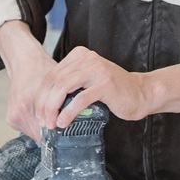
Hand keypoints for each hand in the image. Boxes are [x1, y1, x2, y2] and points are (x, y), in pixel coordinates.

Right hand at [0, 20, 57, 140]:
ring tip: (57, 123)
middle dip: (53, 133)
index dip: (59, 134)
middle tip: (66, 130)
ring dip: (45, 130)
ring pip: (34, 133)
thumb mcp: (58, 84)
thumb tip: (83, 117)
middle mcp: (19, 112)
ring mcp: (13, 116)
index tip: (69, 134)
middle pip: (40, 135)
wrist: (24, 62)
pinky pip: (28, 128)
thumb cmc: (42, 69)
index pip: (46, 132)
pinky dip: (37, 125)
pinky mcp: (11, 118)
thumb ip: (66, 101)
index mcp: (27, 103)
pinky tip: (46, 117)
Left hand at [36, 46, 156, 126]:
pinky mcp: (105, 84)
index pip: (51, 75)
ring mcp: (97, 69)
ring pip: (63, 87)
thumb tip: (44, 104)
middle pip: (55, 80)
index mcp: (79, 55)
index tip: (39, 113)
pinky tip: (63, 122)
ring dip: (53, 108)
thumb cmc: (112, 91)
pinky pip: (80, 99)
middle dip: (44, 103)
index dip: (41, 95)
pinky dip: (68, 112)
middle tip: (42, 121)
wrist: (141, 93)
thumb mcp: (88, 81)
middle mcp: (87, 58)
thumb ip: (70, 84)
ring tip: (51, 123)